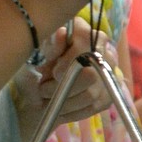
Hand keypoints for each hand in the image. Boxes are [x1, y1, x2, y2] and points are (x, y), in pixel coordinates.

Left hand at [12, 17, 117, 136]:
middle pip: (92, 73)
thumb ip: (49, 47)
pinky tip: (60, 108)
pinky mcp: (109, 92)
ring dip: (66, 101)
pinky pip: (96, 106)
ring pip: (92, 94)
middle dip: (66, 86)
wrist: (35, 90)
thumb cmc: (32, 68)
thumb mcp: (34, 57)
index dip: (71, 61)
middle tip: (45, 90)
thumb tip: (62, 33)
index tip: (55, 74)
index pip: (87, 42)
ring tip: (49, 98)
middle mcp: (100, 47)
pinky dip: (74, 111)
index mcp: (81, 30)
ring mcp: (108, 70)